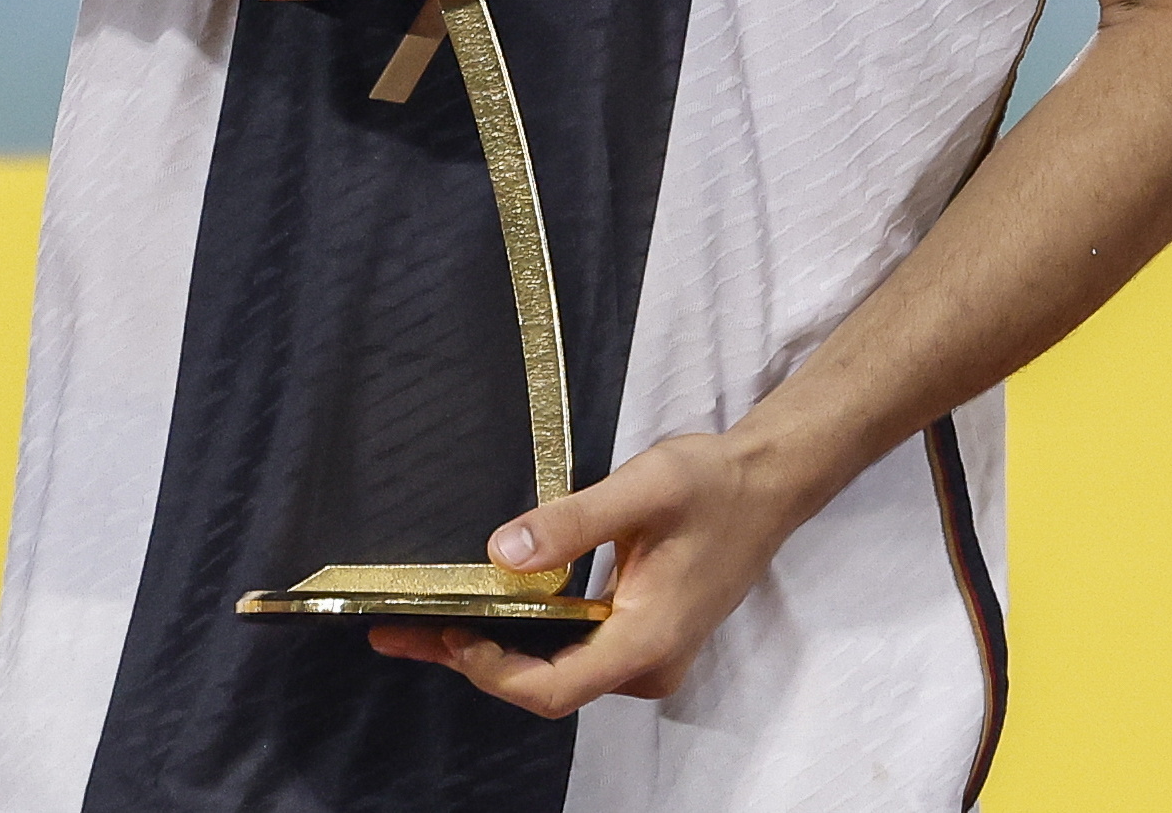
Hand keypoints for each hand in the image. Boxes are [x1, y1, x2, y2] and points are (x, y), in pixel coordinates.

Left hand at [365, 427, 815, 716]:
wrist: (768, 485)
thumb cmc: (711, 484)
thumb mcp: (642, 488)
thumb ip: (574, 522)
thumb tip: (501, 552)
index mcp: (646, 639)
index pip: (555, 687)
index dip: (493, 671)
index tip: (447, 635)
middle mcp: (646, 665)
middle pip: (547, 686)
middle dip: (473, 660)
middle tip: (403, 630)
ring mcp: (646, 657)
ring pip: (558, 673)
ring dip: (495, 649)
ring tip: (426, 622)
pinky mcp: (642, 640)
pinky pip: (575, 653)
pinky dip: (527, 636)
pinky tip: (489, 611)